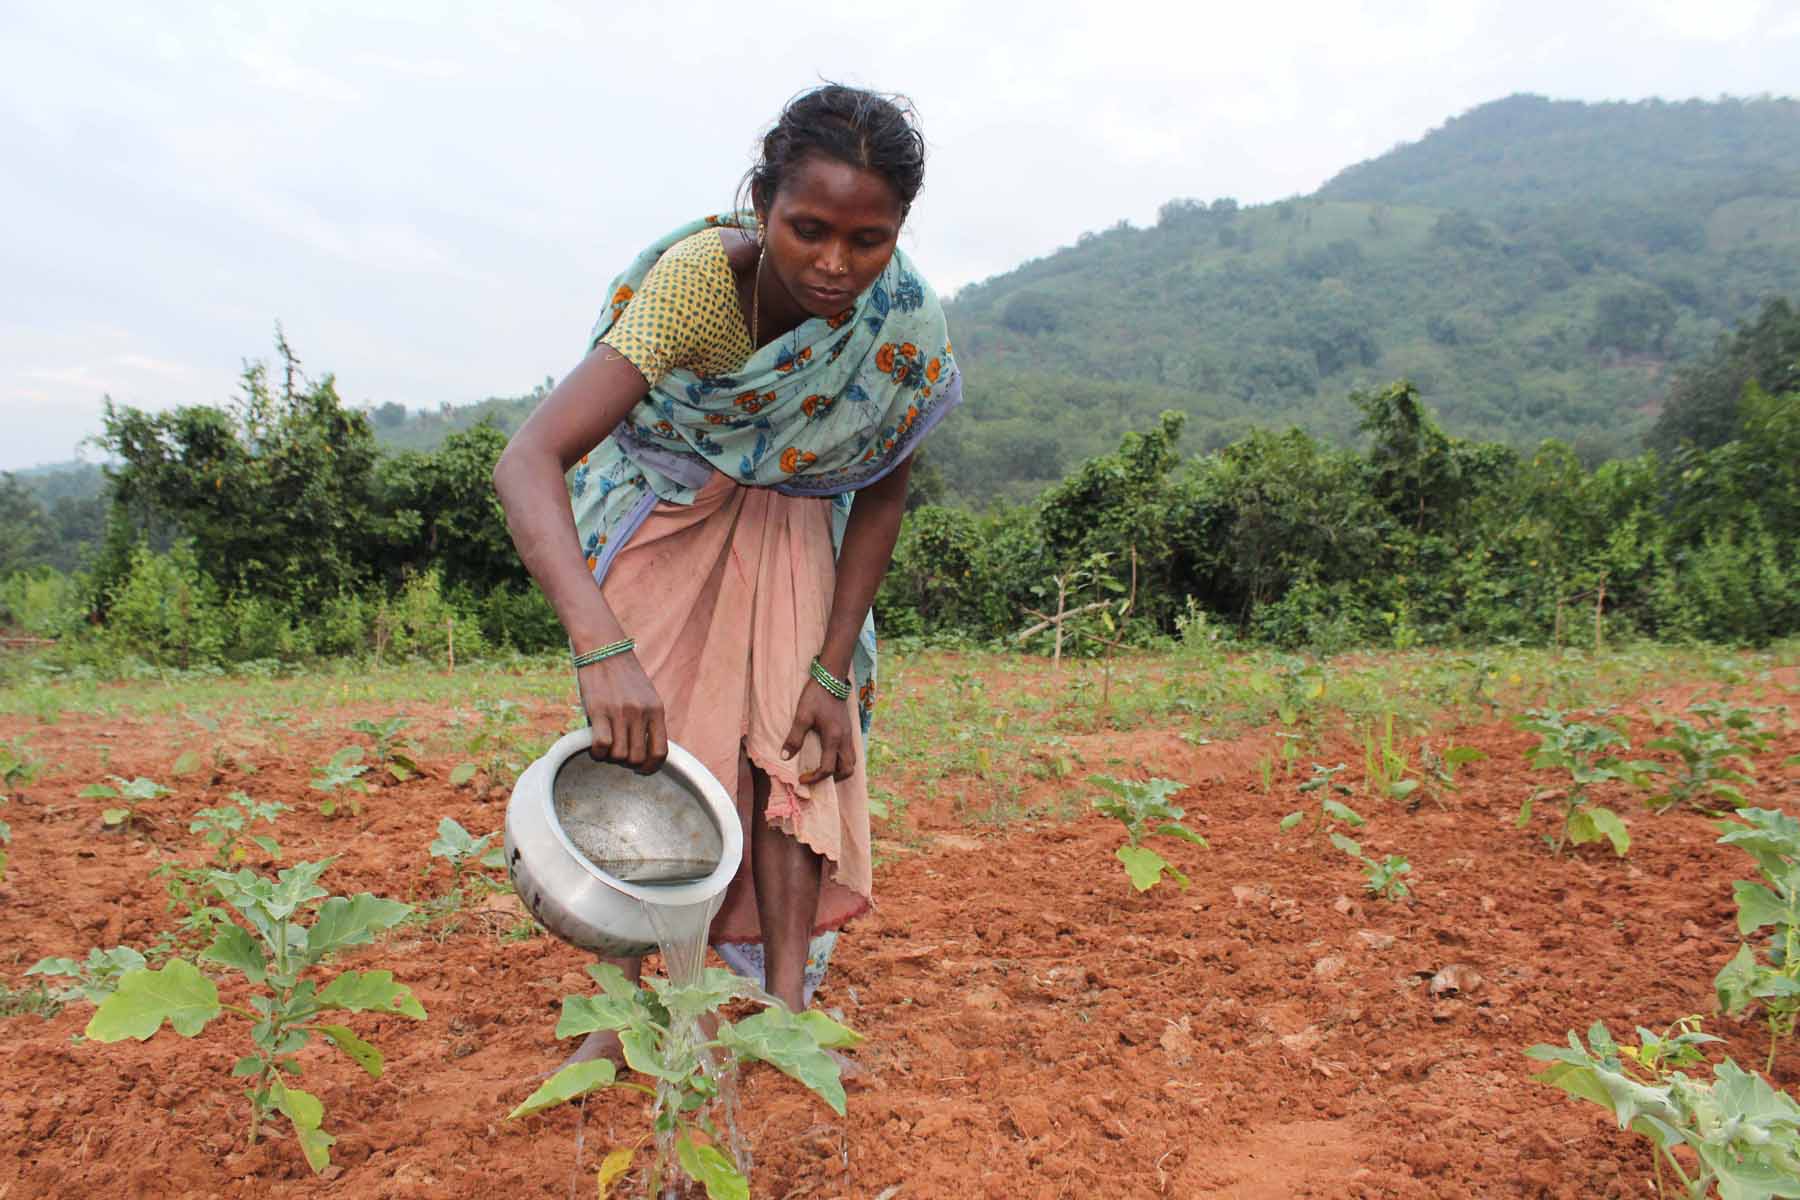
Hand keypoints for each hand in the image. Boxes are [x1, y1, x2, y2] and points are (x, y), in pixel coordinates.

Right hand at [576, 653, 666, 773]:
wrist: (604, 648)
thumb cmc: (623, 675)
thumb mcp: (646, 695)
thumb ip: (648, 719)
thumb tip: (645, 750)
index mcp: (656, 710)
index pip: (661, 751)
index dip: (651, 767)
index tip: (641, 770)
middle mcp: (641, 712)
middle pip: (637, 757)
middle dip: (627, 763)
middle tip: (618, 755)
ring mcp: (620, 712)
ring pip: (619, 755)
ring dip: (611, 757)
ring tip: (606, 748)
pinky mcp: (599, 710)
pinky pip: (601, 745)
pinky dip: (597, 752)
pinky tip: (594, 746)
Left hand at [781, 679, 856, 784]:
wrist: (831, 679)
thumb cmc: (815, 697)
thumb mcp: (802, 716)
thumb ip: (794, 738)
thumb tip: (785, 757)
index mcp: (833, 738)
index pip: (828, 769)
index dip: (814, 778)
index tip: (802, 778)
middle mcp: (845, 739)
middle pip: (848, 770)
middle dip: (833, 779)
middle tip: (816, 777)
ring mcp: (849, 735)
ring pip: (852, 762)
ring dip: (840, 770)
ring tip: (824, 769)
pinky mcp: (849, 730)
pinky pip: (851, 752)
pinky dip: (843, 760)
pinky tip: (830, 755)